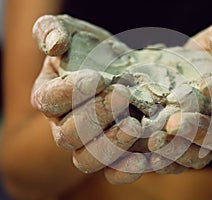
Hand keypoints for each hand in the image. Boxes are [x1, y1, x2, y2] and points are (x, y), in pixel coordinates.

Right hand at [31, 15, 147, 183]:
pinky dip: (127, 169)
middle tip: (121, 94)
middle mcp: (64, 126)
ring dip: (110, 145)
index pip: (49, 101)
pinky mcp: (113, 155)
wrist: (122, 70)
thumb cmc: (93, 50)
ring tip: (134, 124)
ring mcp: (88, 144)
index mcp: (49, 97)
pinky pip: (113, 172)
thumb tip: (54, 44)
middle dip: (95, 116)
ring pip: (87, 159)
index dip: (70, 92)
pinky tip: (145, 157)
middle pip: (68, 135)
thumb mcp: (72, 32)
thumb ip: (54, 31)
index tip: (98, 78)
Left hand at [147, 18, 211, 173]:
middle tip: (174, 123)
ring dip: (177, 151)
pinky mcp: (189, 152)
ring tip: (155, 143)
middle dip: (197, 129)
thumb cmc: (209, 59)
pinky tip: (146, 159)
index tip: (206, 83)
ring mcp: (209, 143)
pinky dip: (164, 164)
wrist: (195, 82)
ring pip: (198, 154)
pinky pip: (179, 163)